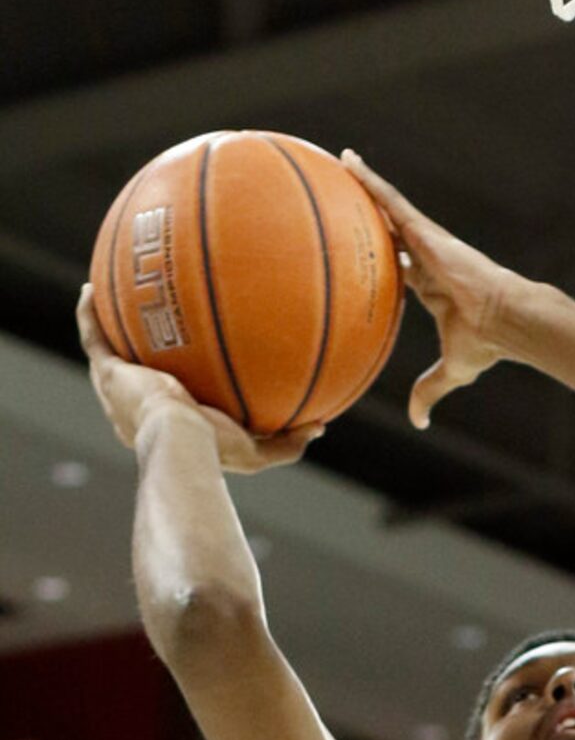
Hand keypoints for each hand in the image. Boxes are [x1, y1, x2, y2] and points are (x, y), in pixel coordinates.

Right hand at [76, 286, 321, 472]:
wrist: (180, 441)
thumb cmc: (215, 451)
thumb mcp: (258, 450)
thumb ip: (286, 441)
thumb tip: (319, 425)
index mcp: (168, 426)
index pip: (170, 401)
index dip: (175, 382)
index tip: (188, 363)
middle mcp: (137, 409)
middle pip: (136, 374)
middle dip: (139, 352)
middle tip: (150, 326)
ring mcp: (118, 391)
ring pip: (108, 352)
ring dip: (109, 326)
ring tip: (110, 297)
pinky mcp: (108, 374)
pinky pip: (94, 337)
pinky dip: (90, 314)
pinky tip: (92, 288)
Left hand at [341, 151, 517, 425]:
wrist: (505, 320)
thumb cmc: (485, 343)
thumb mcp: (452, 371)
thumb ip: (430, 391)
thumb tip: (419, 423)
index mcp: (432, 285)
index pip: (402, 266)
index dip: (385, 256)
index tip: (368, 251)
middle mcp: (428, 258)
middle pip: (392, 231)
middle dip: (371, 215)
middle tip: (346, 200)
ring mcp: (427, 241)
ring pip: (389, 208)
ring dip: (365, 186)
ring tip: (340, 162)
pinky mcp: (426, 231)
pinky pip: (391, 200)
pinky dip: (370, 181)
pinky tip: (348, 161)